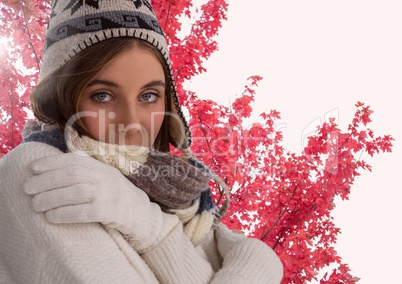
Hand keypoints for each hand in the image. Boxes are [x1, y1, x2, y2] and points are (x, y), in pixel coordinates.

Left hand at [23, 152, 158, 241]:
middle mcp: (106, 177)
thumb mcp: (105, 178)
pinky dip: (65, 213)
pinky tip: (52, 216)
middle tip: (27, 188)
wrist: (141, 214)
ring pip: (76, 191)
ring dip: (52, 197)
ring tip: (36, 204)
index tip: (33, 168)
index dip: (52, 162)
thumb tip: (55, 168)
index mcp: (102, 167)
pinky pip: (84, 212)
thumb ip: (86, 172)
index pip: (75, 160)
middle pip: (72, 174)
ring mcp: (109, 194)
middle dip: (46, 180)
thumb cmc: (115, 196)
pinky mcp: (111, 211)